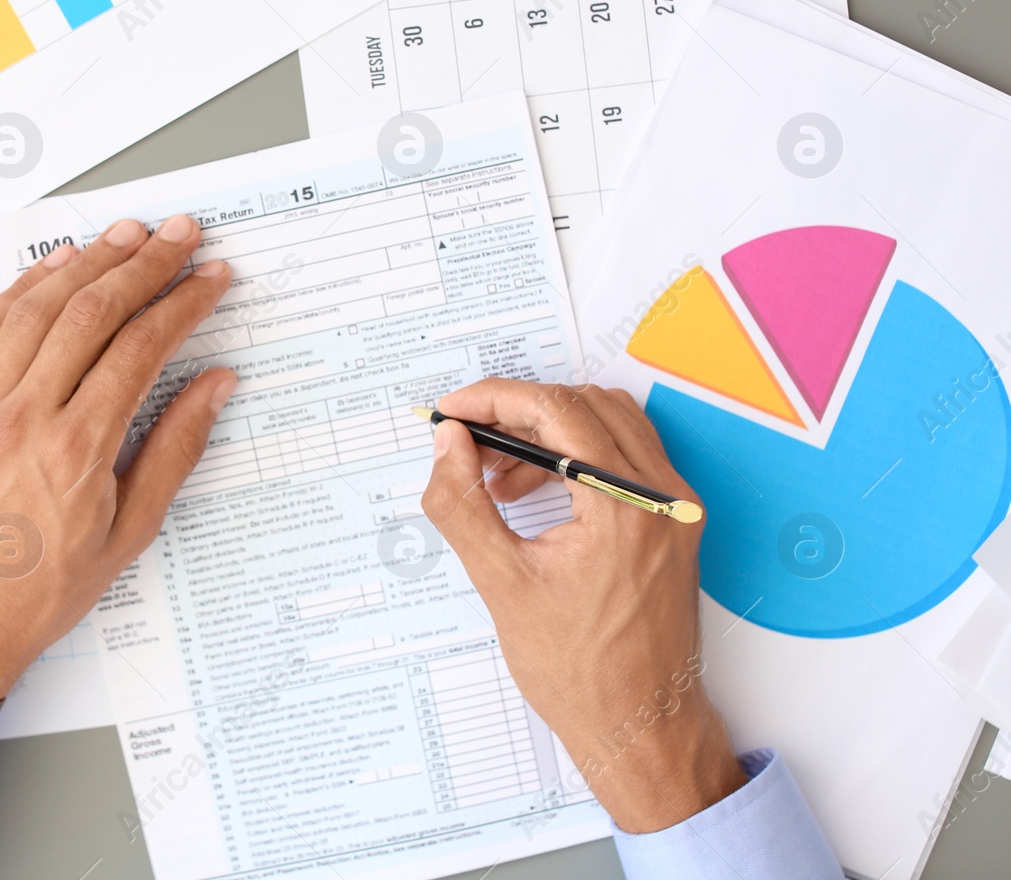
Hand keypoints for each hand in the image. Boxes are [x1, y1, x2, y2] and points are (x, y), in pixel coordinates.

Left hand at [0, 215, 235, 699]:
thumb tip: (213, 387)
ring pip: (35, 308)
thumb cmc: (36, 595)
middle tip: (178, 234)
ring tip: (123, 235)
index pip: (140, 347)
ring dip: (84, 263)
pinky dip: (21, 289)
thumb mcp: (126, 536)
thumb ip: (172, 452)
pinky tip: (50, 271)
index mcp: (75, 450)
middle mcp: (23, 417)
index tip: (210, 279)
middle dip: (143, 264)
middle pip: (91, 311)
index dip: (182, 303)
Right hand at [420, 379, 746, 833]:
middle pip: (584, 406)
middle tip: (467, 439)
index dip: (495, 399)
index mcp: (624, 508)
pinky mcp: (673, 522)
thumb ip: (463, 505)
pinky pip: (625, 458)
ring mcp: (674, 509)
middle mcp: (662, 499)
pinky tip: (534, 492)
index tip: (454, 410)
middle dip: (517, 413)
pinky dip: (576, 457)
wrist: (638, 724)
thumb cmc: (582, 672)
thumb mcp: (501, 583)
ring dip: (548, 433)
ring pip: (608, 424)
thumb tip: (449, 447)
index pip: (557, 411)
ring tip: (495, 476)